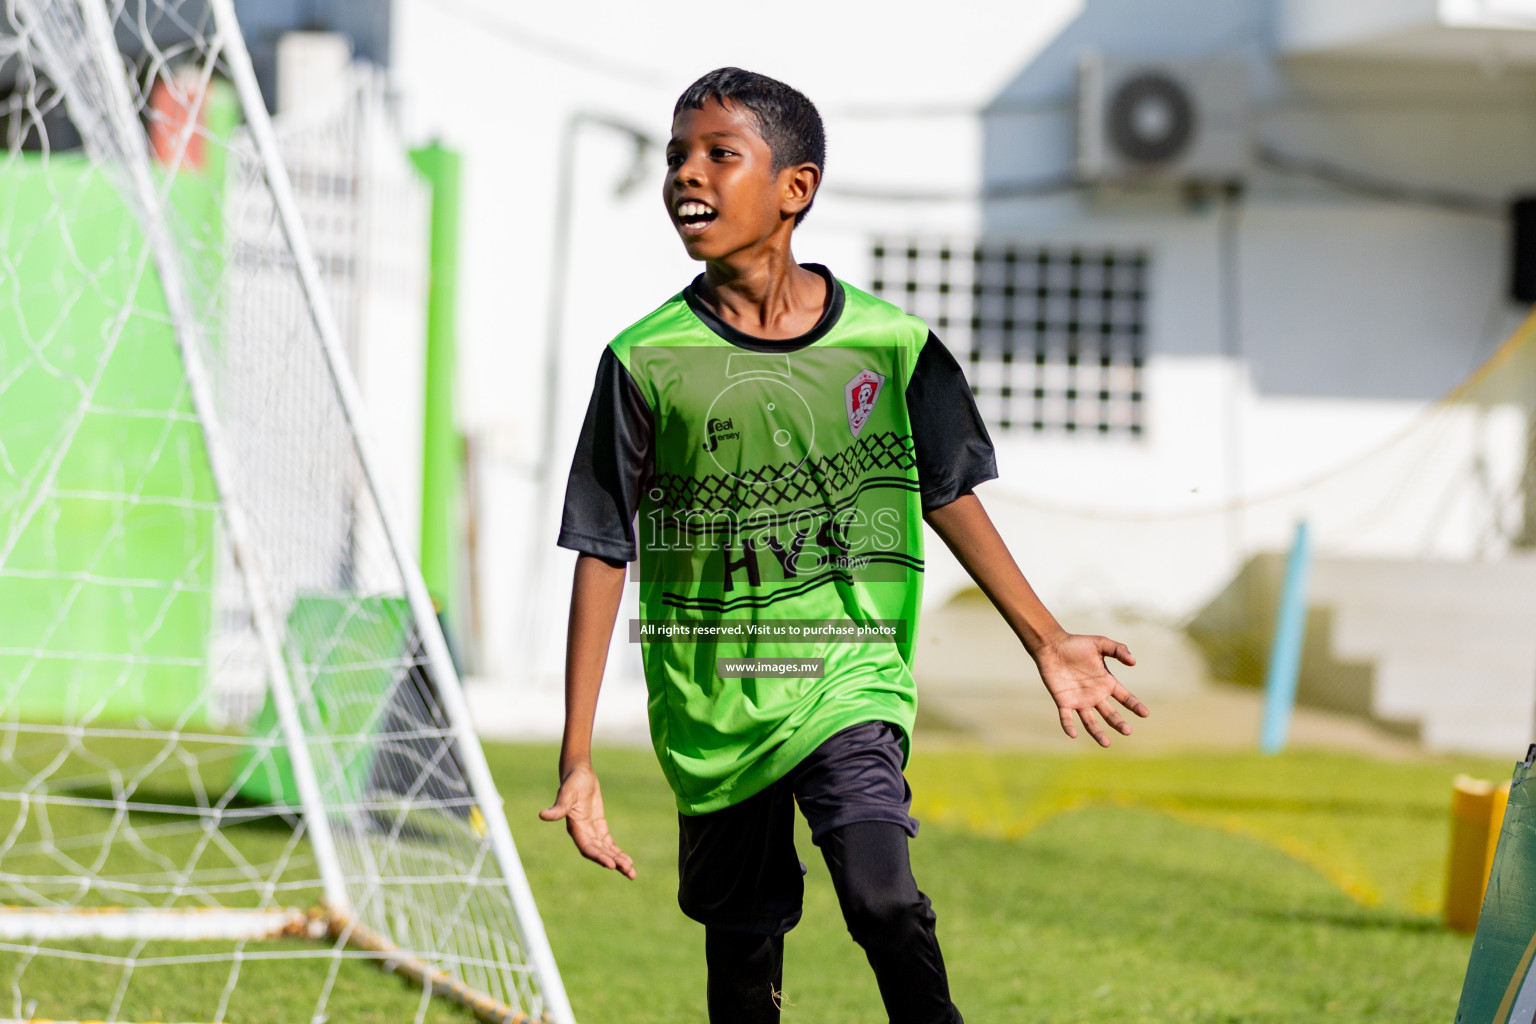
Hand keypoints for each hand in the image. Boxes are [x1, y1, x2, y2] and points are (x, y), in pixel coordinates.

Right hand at [539, 761, 636, 878]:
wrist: (578, 773)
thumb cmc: (572, 782)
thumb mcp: (566, 794)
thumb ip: (558, 808)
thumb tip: (542, 815)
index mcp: (575, 829)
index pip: (587, 848)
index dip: (599, 857)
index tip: (612, 865)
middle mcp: (582, 834)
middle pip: (599, 853)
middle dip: (613, 862)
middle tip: (629, 872)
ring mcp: (591, 831)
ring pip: (606, 850)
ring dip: (618, 861)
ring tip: (631, 873)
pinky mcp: (599, 827)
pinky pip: (608, 843)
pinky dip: (617, 852)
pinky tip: (628, 861)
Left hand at [1033, 632, 1147, 746]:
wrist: (1052, 646)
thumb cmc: (1076, 644)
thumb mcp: (1100, 643)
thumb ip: (1117, 650)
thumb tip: (1134, 661)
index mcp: (1106, 683)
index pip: (1124, 697)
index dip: (1135, 705)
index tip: (1145, 713)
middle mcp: (1095, 695)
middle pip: (1110, 714)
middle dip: (1118, 723)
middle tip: (1127, 731)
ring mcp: (1079, 700)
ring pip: (1090, 721)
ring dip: (1098, 733)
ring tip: (1106, 744)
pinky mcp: (1063, 702)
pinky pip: (1066, 718)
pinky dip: (1069, 726)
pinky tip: (1073, 734)